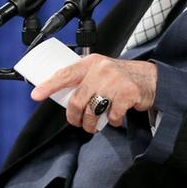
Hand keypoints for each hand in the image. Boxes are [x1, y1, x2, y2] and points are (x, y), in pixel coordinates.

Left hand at [31, 54, 157, 132]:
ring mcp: (115, 81)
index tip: (36, 95)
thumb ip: (83, 78)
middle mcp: (101, 69)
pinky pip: (112, 116)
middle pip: (78, 100)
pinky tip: (115, 117)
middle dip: (75, 117)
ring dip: (91, 124)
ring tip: (93, 125)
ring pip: (92, 111)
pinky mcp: (128, 93)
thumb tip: (59, 94)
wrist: (150, 78)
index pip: (65, 74)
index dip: (49, 85)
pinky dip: (112, 122)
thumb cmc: (119, 77)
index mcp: (90, 63)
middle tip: (77, 123)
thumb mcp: (99, 71)